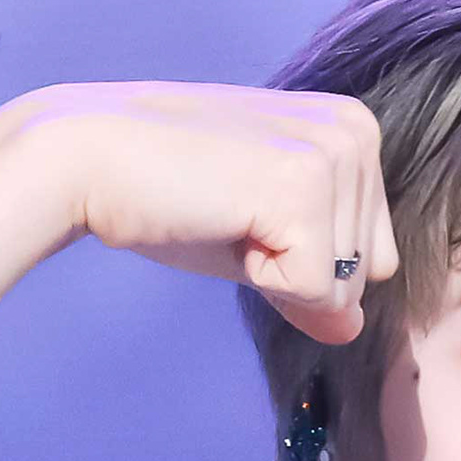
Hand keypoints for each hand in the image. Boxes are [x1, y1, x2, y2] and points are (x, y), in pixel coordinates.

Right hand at [4, 80, 399, 345]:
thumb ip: (315, 276)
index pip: (375, 255)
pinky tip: (221, 223)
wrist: (86, 160)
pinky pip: (314, 290)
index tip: (244, 214)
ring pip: (344, 286)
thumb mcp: (257, 239)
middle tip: (227, 214)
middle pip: (366, 274)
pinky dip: (261, 279)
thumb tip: (351, 331)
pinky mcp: (305, 188)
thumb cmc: (165, 193)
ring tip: (223, 213)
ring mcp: (334, 155)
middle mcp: (355, 131)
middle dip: (293, 269)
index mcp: (353, 129)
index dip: (303, 259)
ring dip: (274, 272)